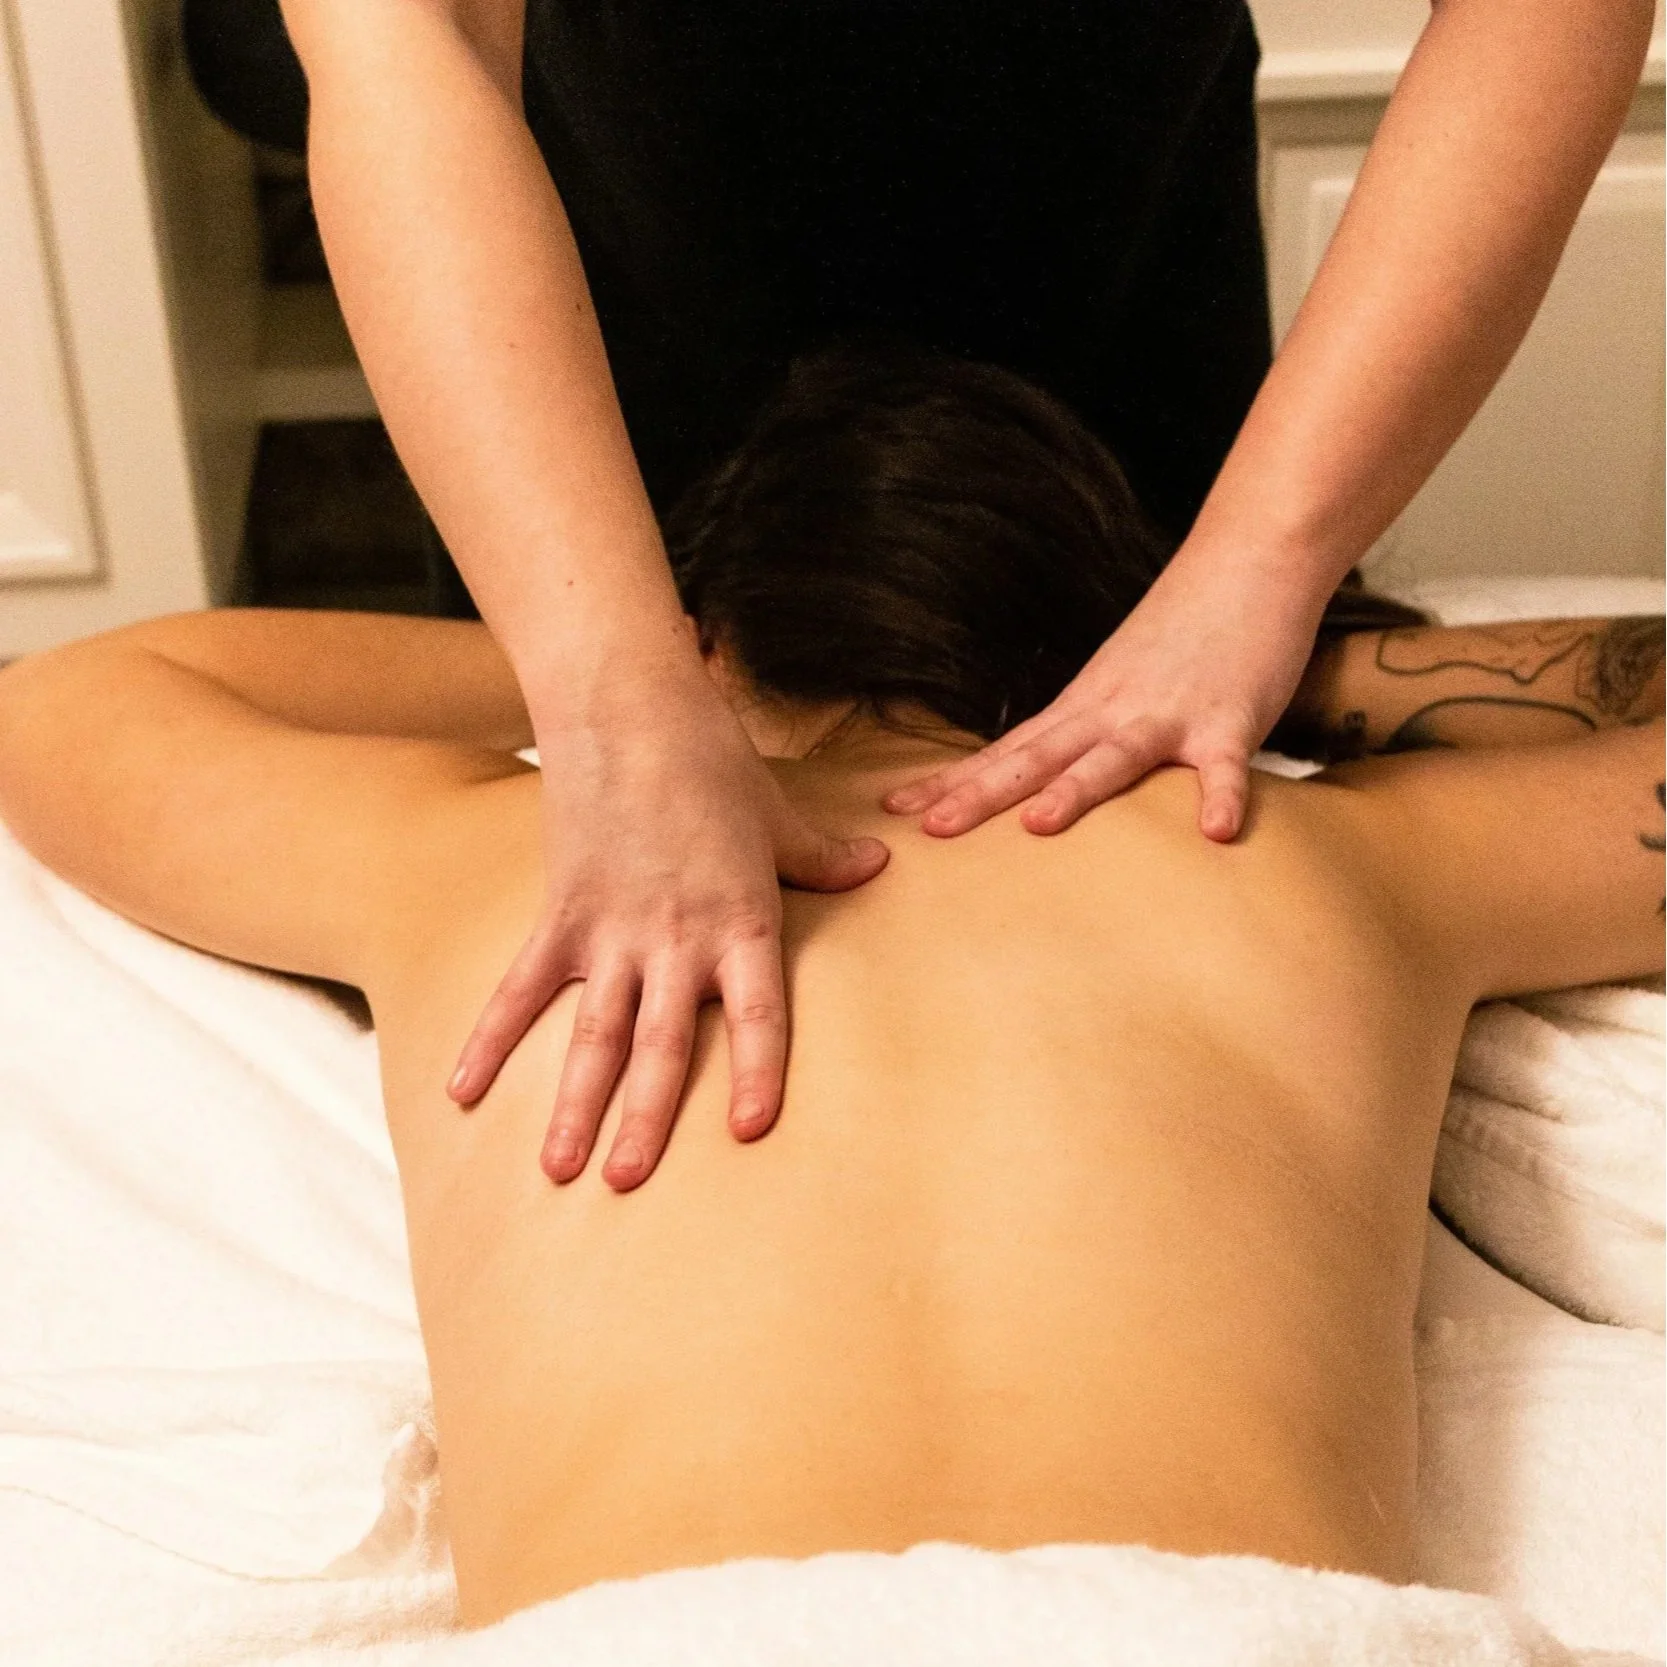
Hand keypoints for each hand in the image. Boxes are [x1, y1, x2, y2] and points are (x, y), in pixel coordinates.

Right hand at [447, 675, 887, 1189]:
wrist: (630, 709)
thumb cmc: (713, 763)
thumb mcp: (780, 817)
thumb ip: (823, 858)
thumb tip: (877, 865)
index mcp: (740, 920)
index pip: (757, 1012)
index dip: (754, 1071)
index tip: (747, 1130)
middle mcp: (675, 939)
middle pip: (661, 1042)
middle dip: (645, 1117)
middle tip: (628, 1183)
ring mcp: (610, 931)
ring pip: (592, 1031)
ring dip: (573, 1102)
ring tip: (558, 1169)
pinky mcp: (559, 914)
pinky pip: (520, 988)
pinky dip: (489, 1039)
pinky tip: (462, 1092)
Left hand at [884, 545, 1323, 841]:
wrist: (1249, 558)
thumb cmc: (1184, 629)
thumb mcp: (1117, 680)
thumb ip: (1084, 730)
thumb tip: (1043, 779)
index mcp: (1082, 705)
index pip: (1005, 750)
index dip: (953, 781)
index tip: (896, 808)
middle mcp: (1111, 710)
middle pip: (1037, 758)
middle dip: (982, 795)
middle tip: (931, 829)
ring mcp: (1168, 713)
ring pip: (1114, 757)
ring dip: (1077, 790)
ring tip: (1038, 826)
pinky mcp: (1229, 719)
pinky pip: (1224, 766)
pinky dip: (1220, 796)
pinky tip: (1215, 833)